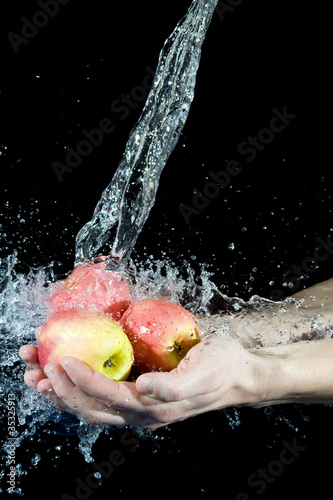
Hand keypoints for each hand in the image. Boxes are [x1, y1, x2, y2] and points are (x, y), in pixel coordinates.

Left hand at [19, 332, 269, 429]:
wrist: (237, 375)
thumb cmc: (222, 368)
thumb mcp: (204, 372)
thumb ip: (175, 387)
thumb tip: (144, 388)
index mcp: (154, 410)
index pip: (107, 396)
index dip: (81, 379)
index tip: (61, 359)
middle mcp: (140, 414)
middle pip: (89, 407)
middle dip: (57, 388)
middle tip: (33, 365)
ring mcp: (136, 408)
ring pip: (88, 405)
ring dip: (59, 390)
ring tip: (34, 372)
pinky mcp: (136, 397)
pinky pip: (98, 398)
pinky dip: (75, 387)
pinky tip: (63, 373)